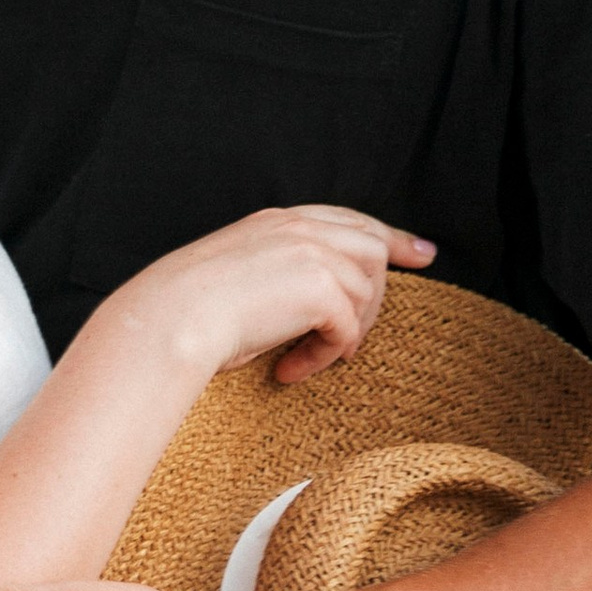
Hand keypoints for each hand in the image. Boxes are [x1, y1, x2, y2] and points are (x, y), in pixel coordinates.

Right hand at [115, 207, 432, 387]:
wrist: (170, 317)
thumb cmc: (184, 308)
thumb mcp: (236, 275)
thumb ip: (275, 275)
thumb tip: (305, 308)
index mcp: (276, 222)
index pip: (347, 219)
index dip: (389, 236)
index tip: (420, 252)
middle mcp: (299, 229)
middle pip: (371, 249)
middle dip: (381, 290)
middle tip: (367, 333)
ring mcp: (313, 254)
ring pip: (365, 290)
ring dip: (348, 331)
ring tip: (314, 358)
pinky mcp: (321, 288)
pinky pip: (346, 329)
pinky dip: (325, 356)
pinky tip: (292, 371)